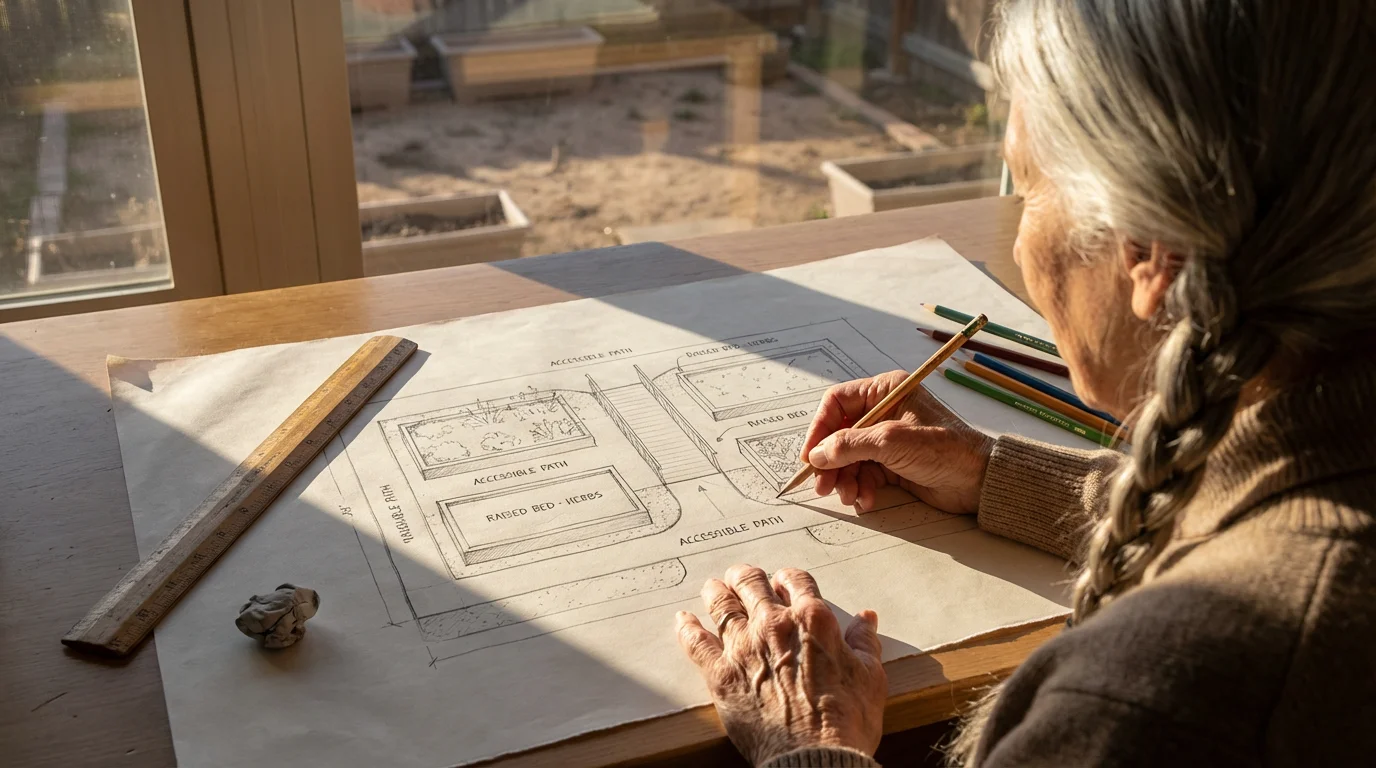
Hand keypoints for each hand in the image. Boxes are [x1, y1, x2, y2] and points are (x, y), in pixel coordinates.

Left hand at [675, 565, 885, 765]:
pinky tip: (684, 620)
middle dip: (746, 577)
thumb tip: (866, 619)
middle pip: (751, 584)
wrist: (814, 758)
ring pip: (722, 605)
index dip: (787, 578)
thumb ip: (864, 642)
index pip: (794, 580)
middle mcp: (774, 625)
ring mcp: (744, 647)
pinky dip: (687, 627)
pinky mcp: (721, 674)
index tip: (782, 582)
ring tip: (713, 587)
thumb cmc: (844, 721)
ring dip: (717, 592)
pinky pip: (696, 642)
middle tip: (741, 578)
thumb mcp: (869, 677)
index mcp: (812, 620)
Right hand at [802, 370, 993, 514]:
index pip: (837, 403)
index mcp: (885, 391)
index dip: (820, 428)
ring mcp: (887, 439)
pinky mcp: (892, 463)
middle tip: (823, 485)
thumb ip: (850, 445)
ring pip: (849, 457)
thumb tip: (817, 454)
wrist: (978, 481)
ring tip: (849, 496)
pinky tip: (866, 500)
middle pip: (839, 434)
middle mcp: (884, 411)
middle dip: (831, 462)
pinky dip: (860, 488)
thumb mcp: (891, 442)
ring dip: (845, 479)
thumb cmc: (945, 450)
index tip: (811, 456)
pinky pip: (863, 474)